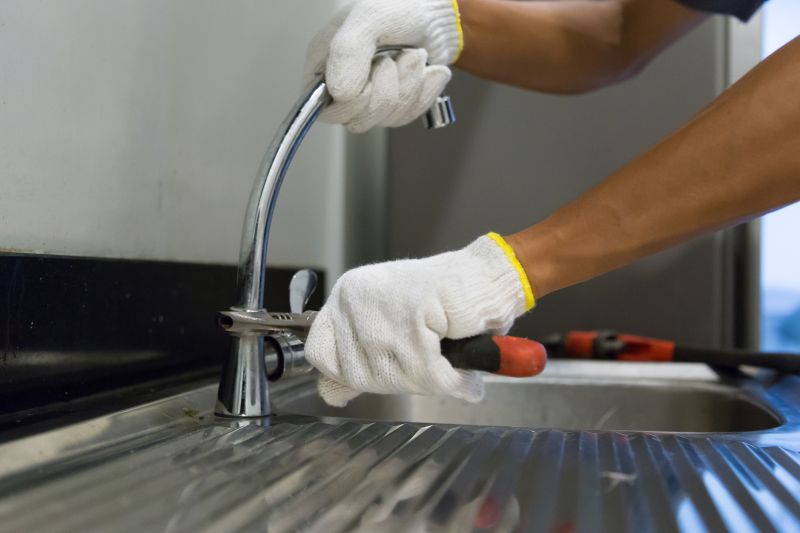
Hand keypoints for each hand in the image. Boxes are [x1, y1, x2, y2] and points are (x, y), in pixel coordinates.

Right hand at [304, 0, 462, 132]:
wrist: (436, 12)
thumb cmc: (400, 5)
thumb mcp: (369, 17)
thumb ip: (348, 51)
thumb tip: (340, 93)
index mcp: (325, 62)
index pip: (325, 109)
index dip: (350, 104)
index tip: (368, 81)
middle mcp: (344, 84)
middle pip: (358, 120)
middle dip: (386, 90)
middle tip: (393, 59)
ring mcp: (371, 97)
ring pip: (387, 118)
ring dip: (409, 85)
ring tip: (412, 56)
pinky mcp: (396, 104)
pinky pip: (409, 114)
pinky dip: (425, 90)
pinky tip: (426, 70)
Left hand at [305, 233, 534, 406]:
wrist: (488, 280)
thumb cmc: (446, 303)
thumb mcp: (390, 327)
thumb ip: (360, 355)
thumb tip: (331, 394)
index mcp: (348, 295)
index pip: (320, 351)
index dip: (342, 373)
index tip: (371, 372)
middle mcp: (355, 300)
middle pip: (357, 374)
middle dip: (396, 376)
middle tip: (424, 356)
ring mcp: (380, 311)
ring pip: (393, 378)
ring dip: (426, 377)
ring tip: (444, 355)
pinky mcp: (410, 323)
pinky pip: (427, 376)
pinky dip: (452, 380)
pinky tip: (460, 368)